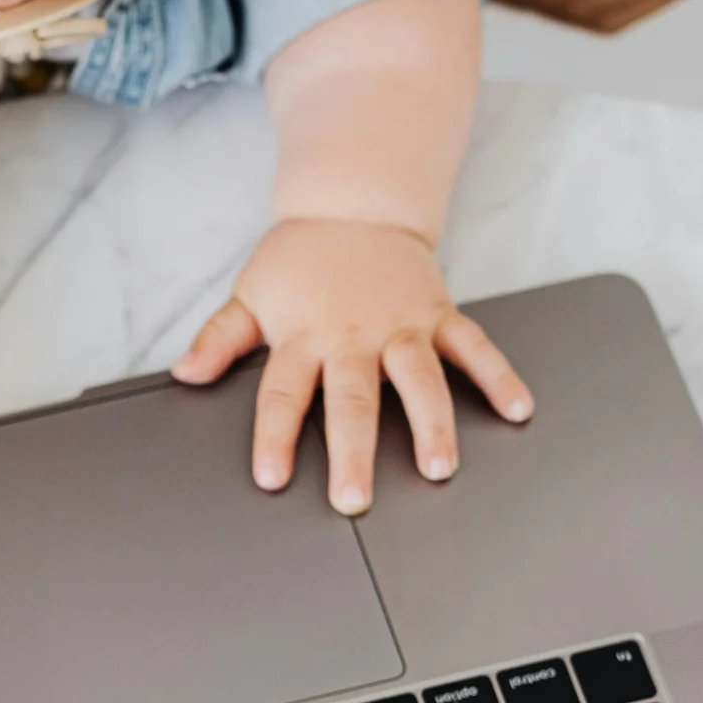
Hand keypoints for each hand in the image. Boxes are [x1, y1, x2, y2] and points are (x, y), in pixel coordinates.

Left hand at [172, 217, 531, 514]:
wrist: (353, 204)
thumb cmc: (301, 259)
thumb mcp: (250, 294)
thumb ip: (220, 339)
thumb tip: (185, 373)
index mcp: (304, 336)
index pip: (284, 394)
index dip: (275, 437)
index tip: (272, 478)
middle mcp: (354, 335)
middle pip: (352, 400)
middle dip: (353, 452)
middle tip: (354, 498)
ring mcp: (401, 326)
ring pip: (419, 379)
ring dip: (431, 423)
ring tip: (438, 467)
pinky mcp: (438, 315)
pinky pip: (473, 348)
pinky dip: (498, 376)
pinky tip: (517, 409)